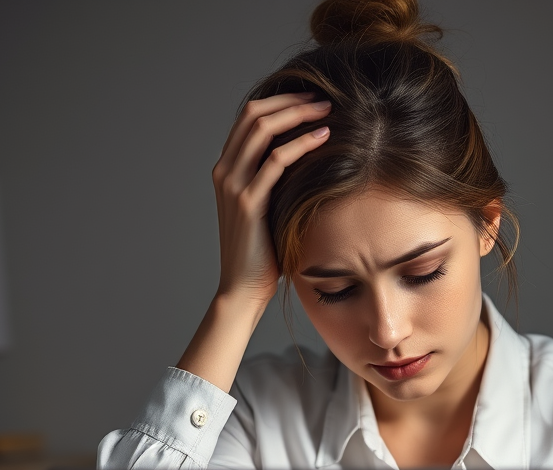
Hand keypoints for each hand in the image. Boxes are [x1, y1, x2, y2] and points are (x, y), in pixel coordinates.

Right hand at [210, 92, 331, 303]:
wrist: (243, 287)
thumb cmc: (262, 252)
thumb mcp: (267, 207)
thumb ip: (274, 182)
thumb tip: (307, 159)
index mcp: (227, 169)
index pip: (249, 117)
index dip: (281, 101)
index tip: (311, 99)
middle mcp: (225, 171)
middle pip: (255, 115)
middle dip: (291, 101)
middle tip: (324, 99)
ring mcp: (234, 185)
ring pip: (263, 130)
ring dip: (298, 115)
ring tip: (327, 112)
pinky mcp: (249, 202)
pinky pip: (275, 161)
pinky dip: (301, 144)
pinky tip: (324, 139)